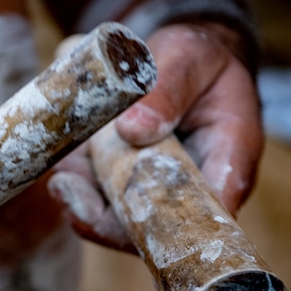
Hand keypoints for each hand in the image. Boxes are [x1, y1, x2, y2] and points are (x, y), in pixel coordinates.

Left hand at [49, 22, 262, 249]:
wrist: (184, 61)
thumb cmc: (198, 59)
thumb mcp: (189, 56)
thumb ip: (169, 87)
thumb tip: (134, 129)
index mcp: (227, 162)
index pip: (209, 216)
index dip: (170, 228)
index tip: (124, 213)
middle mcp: (197, 192)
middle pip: (158, 233)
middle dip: (108, 222)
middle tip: (69, 190)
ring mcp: (163, 196)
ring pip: (124, 225)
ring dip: (86, 206)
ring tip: (63, 176)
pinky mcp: (133, 190)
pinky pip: (105, 207)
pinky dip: (81, 193)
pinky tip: (65, 171)